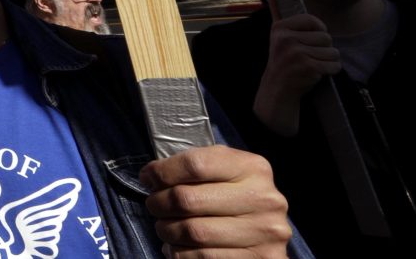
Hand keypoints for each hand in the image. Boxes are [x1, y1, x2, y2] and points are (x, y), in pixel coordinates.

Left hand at [141, 144, 292, 256]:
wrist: (267, 232)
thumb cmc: (234, 197)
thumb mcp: (223, 172)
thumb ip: (194, 167)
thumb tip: (151, 176)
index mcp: (253, 168)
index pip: (195, 165)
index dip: (162, 172)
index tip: (148, 178)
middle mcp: (264, 199)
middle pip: (188, 199)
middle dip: (159, 203)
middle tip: (154, 206)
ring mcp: (265, 232)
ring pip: (193, 232)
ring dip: (167, 231)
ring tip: (165, 228)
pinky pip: (203, 257)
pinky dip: (180, 253)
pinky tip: (178, 247)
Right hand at [251, 13, 339, 135]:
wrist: (277, 89)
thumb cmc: (282, 62)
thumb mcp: (276, 37)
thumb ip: (276, 13)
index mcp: (280, 28)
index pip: (312, 20)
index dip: (318, 30)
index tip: (312, 39)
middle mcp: (287, 39)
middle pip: (326, 37)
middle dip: (324, 48)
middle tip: (312, 56)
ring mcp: (297, 54)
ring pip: (333, 52)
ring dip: (329, 60)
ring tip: (316, 64)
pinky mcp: (309, 68)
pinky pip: (334, 65)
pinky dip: (331, 70)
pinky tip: (319, 73)